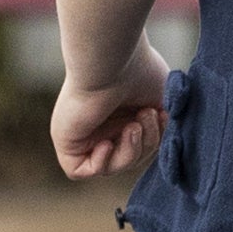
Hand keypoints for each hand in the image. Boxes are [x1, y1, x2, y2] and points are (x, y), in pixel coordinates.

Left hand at [52, 43, 169, 180]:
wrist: (112, 60)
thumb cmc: (139, 70)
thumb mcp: (161, 102)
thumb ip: (161, 126)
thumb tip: (166, 146)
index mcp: (121, 113)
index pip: (139, 144)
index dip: (155, 138)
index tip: (164, 116)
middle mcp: (100, 123)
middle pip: (129, 157)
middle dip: (147, 143)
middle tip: (146, 115)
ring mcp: (82, 133)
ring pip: (110, 166)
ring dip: (130, 152)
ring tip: (133, 124)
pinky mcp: (66, 141)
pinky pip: (78, 171)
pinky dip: (100, 163)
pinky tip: (106, 143)